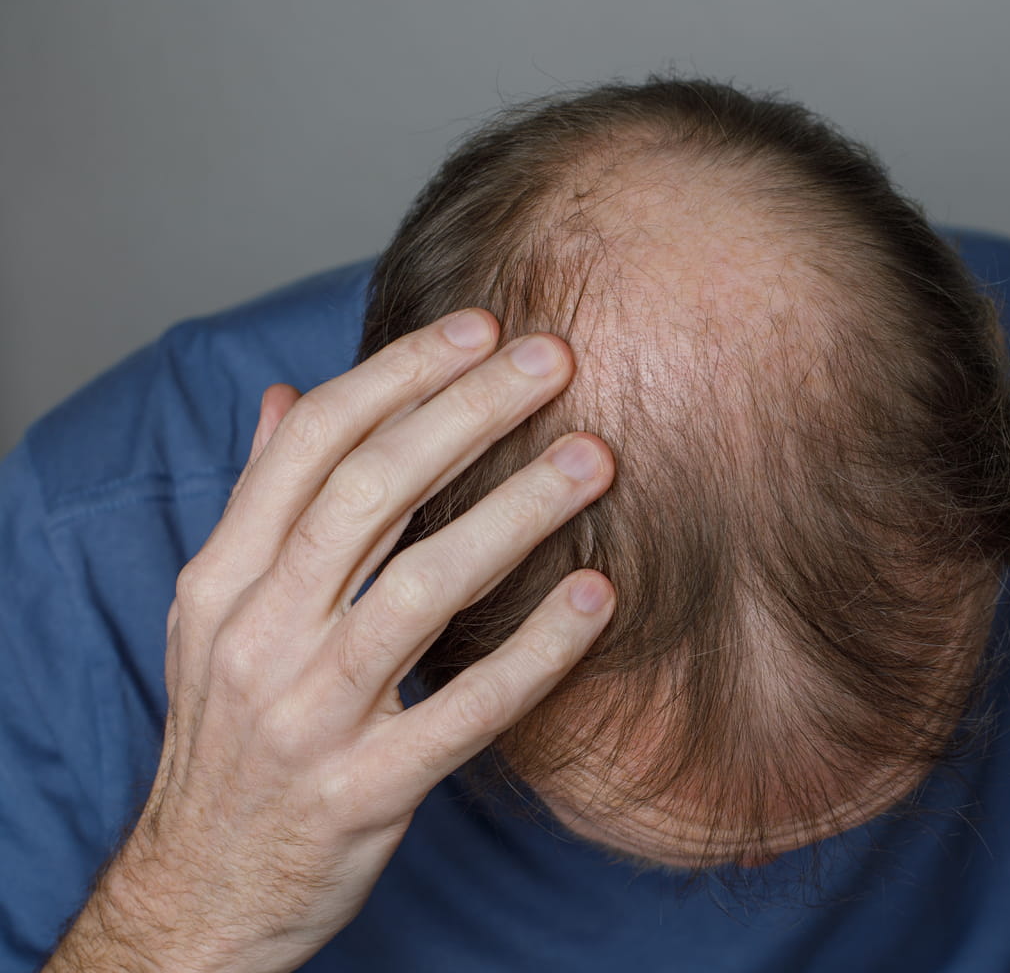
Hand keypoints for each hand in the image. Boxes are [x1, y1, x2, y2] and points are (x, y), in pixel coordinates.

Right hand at [47, 309, 615, 972]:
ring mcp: (309, 716)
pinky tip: (596, 597)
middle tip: (556, 360)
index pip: (313, 444)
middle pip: (370, 493)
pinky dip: (536, 650)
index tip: (480, 329)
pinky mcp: (367, 789)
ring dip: (514, 511)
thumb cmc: (232, 736)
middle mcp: (258, 636)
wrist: (203, 889)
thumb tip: (284, 396)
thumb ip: (260, 506)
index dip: (401, 374)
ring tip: (594, 459)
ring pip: (420, 588)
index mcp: (223, 580)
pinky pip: (466, 708)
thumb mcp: (218, 616)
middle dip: (469, 412)